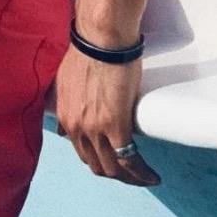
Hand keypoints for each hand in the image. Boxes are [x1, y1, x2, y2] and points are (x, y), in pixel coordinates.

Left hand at [53, 43, 160, 185]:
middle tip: (131, 173)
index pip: (81, 151)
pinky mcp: (115, 125)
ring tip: (144, 177)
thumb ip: (68, 104)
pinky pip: (128, 159)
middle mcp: (76, 126)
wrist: (101, 38)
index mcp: (65, 115)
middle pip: (96, 164)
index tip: (112, 160)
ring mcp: (94, 128)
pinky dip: (140, 172)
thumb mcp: (68, 81)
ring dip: (128, 177)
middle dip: (114, 173)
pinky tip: (151, 176)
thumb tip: (65, 124)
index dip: (99, 160)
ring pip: (112, 167)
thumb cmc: (89, 51)